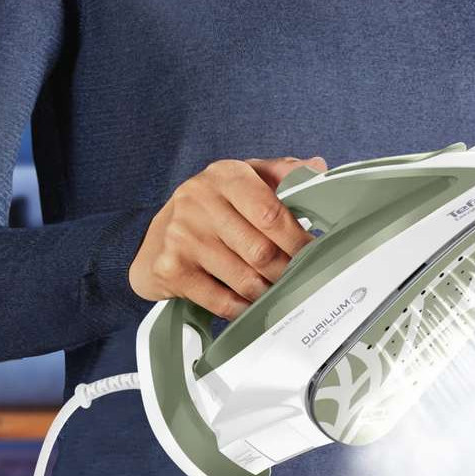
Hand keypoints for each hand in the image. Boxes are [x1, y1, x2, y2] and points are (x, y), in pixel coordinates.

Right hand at [129, 155, 327, 318]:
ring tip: (277, 291)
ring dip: (267, 292)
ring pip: (245, 279)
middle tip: (298, 279)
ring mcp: (182, 236)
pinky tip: (250, 304)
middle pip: (261, 251)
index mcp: (225, 175)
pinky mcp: (171, 268)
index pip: (271, 213)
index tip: (314, 253)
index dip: (298, 239)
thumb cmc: (213, 207)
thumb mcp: (245, 178)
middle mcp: (199, 200)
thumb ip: (282, 172)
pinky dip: (243, 308)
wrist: (157, 238)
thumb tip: (318, 167)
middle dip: (285, 271)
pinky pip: (221, 300)